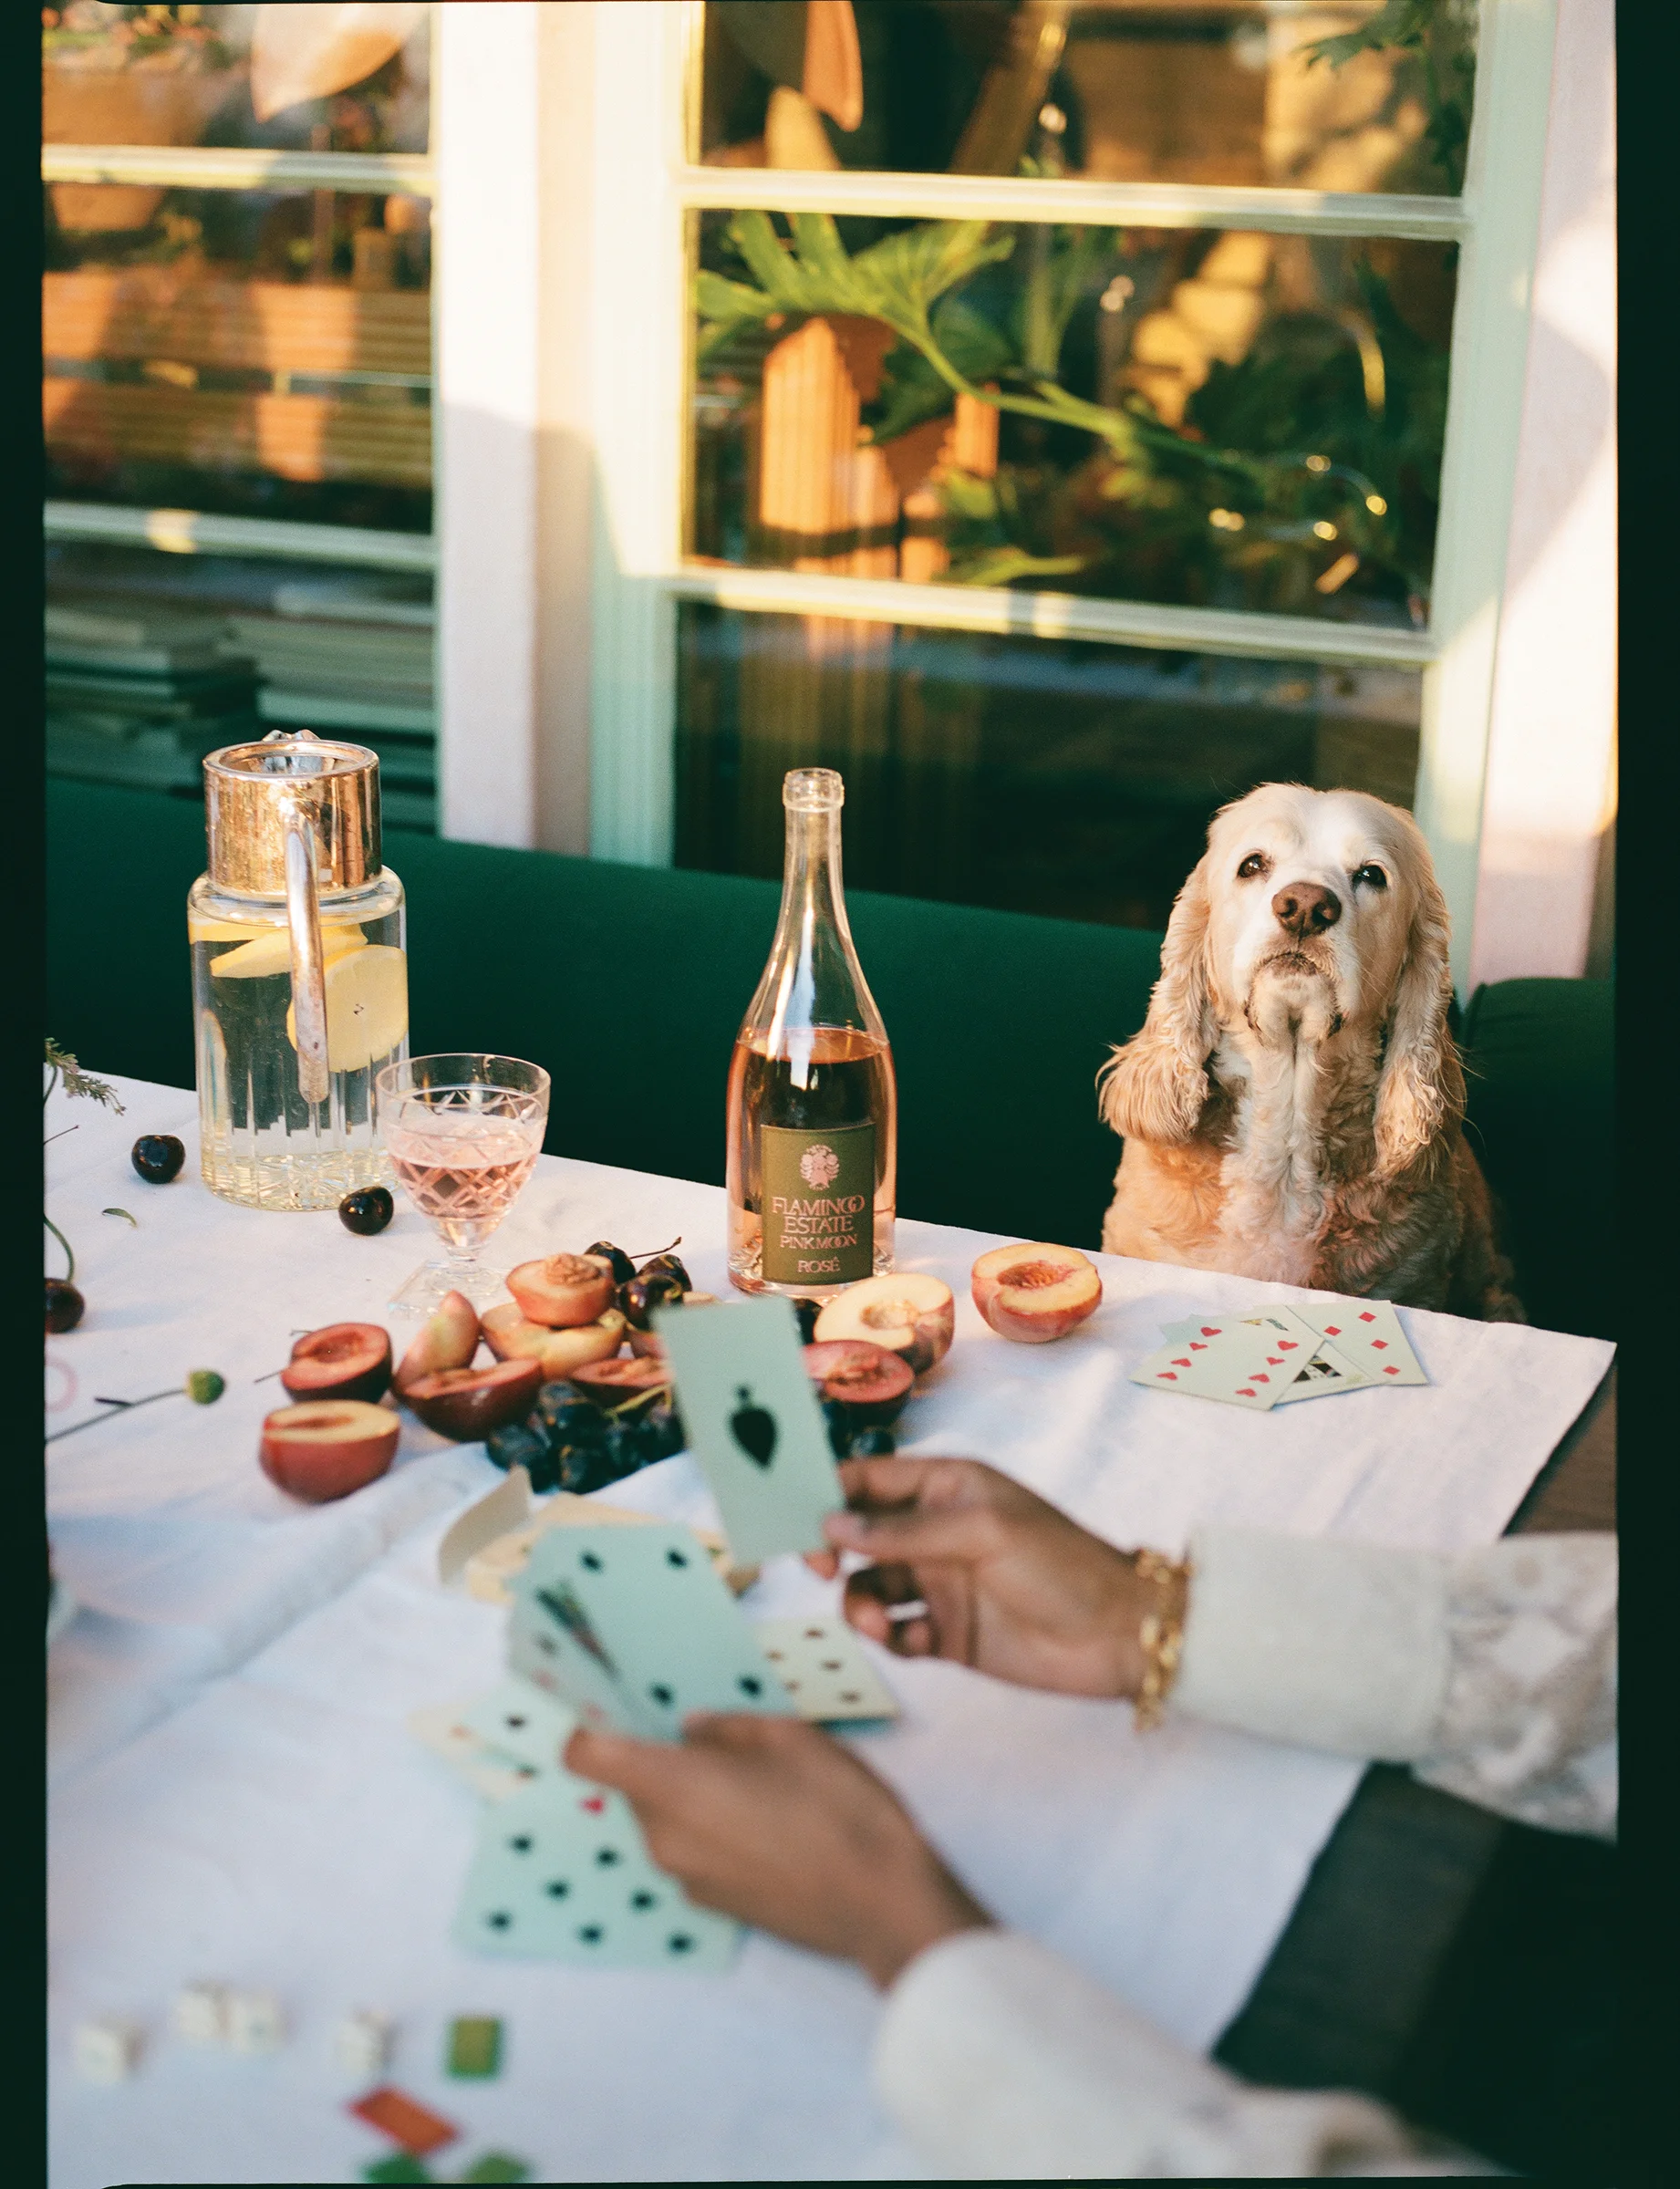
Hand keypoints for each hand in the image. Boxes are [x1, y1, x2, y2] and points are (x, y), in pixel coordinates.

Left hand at [565, 1714, 990, 1989]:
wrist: (880, 1903)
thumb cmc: (836, 1807)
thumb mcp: (789, 1737)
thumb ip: (726, 1728)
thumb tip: (690, 1732)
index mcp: (671, 1786)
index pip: (585, 1754)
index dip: (586, 1724)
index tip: (609, 1704)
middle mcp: (661, 1837)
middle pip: (633, 1784)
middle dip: (664, 1759)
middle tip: (724, 1740)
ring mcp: (684, 1878)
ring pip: (666, 1817)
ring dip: (693, 1795)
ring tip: (760, 1782)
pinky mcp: (712, 1905)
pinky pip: (692, 1850)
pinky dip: (713, 1830)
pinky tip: (770, 1823)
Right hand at [811, 1456, 1169, 1698]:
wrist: (1117, 1635)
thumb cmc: (1062, 1564)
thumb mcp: (982, 1532)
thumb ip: (904, 1532)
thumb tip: (832, 1526)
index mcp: (945, 1486)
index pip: (869, 1480)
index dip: (828, 1493)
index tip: (793, 1516)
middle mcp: (934, 1532)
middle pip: (858, 1535)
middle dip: (831, 1551)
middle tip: (821, 1570)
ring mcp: (938, 1583)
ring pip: (868, 1588)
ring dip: (859, 1603)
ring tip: (876, 1622)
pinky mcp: (944, 1633)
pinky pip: (894, 1631)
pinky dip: (890, 1636)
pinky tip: (911, 1639)